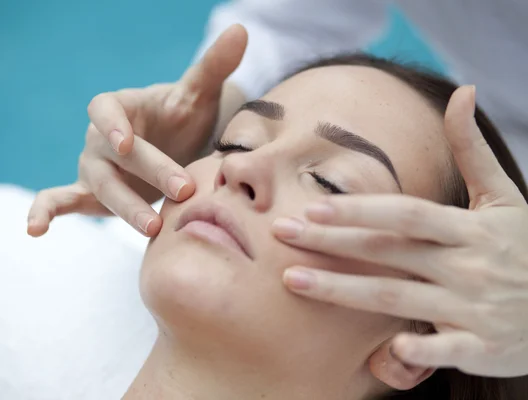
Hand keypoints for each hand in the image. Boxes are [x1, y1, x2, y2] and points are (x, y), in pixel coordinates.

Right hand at [27, 25, 246, 236]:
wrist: (177, 147)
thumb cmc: (183, 118)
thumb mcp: (199, 93)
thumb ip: (214, 64)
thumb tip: (240, 31)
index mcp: (120, 107)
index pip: (106, 110)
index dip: (112, 125)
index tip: (127, 143)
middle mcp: (100, 137)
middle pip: (114, 155)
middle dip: (148, 173)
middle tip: (184, 192)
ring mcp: (94, 167)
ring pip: (102, 186)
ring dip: (125, 208)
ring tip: (153, 229)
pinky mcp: (91, 194)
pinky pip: (63, 200)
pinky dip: (46, 211)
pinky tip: (32, 229)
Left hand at [272, 86, 527, 376]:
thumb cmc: (524, 247)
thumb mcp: (504, 195)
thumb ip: (472, 149)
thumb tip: (462, 91)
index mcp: (470, 228)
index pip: (406, 214)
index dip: (360, 209)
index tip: (313, 206)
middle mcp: (466, 265)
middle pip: (388, 251)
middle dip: (331, 242)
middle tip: (280, 233)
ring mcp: (474, 306)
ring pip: (398, 297)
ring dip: (344, 291)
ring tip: (292, 282)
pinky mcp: (483, 346)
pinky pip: (449, 349)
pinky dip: (422, 350)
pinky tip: (390, 349)